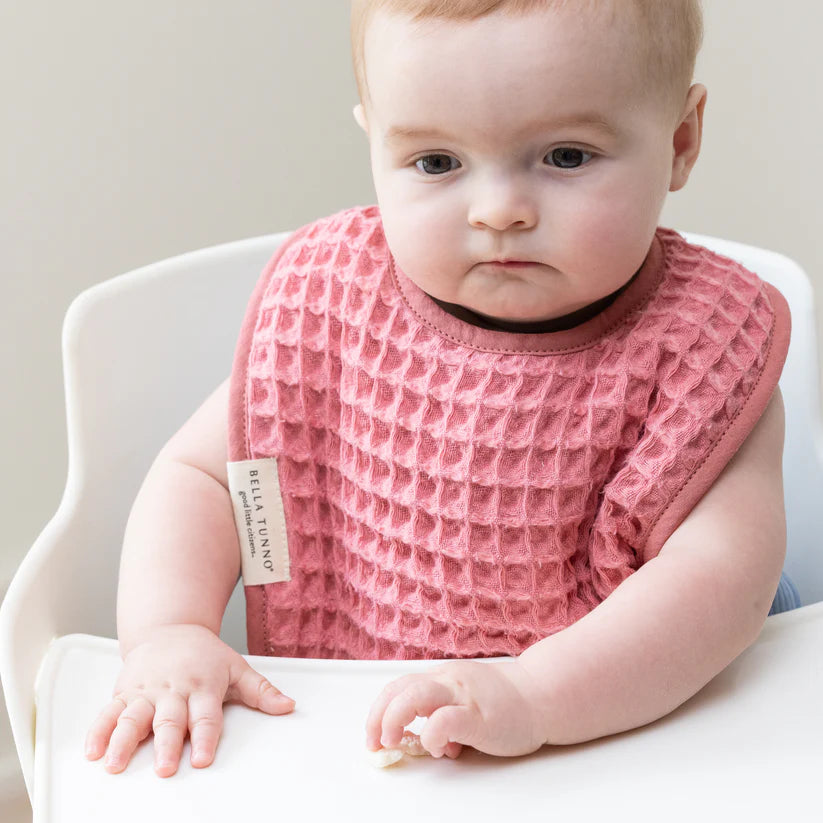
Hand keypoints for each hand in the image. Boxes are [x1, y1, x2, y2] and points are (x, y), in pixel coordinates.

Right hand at [84, 624, 294, 776]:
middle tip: (164, 768)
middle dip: (166, 744)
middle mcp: (173, 690)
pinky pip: (108, 712)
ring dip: (124, 741)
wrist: (171, 628)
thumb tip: (289, 706)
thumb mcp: (237, 667)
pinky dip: (98, 731)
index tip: (203, 759)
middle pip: (169, 720)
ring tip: (116, 764)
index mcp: (203, 686)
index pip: (205, 717)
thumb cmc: (206, 654)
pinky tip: (92, 751)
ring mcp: (147, 691)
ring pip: (134, 717)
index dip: (205, 738)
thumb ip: (261, 691)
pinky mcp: (125, 692)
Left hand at [365, 659, 547, 758]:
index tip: (372, 735)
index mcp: (442, 678)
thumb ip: (443, 716)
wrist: (543, 695)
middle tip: (376, 742)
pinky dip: (432, 735)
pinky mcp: (479, 715)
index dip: (378, 711)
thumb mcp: (467, 703)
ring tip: (394, 741)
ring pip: (416, 696)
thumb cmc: (505, 702)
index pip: (398, 686)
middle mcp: (448, 681)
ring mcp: (463, 695)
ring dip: (395, 719)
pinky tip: (439, 749)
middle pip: (400, 689)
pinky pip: (445, 719)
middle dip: (378, 717)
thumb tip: (428, 743)